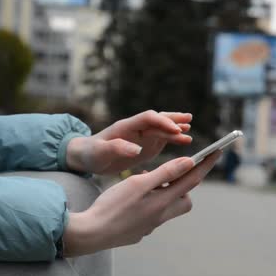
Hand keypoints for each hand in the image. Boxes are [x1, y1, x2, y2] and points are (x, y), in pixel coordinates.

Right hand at [63, 150, 221, 256]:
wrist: (91, 234)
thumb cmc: (113, 206)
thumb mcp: (139, 184)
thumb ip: (165, 173)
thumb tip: (189, 162)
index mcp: (163, 202)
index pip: (192, 180)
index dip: (206, 164)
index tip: (218, 151)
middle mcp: (161, 216)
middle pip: (185, 199)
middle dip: (184, 184)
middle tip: (173, 171)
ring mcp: (150, 226)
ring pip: (168, 206)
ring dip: (164, 192)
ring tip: (147, 180)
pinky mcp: (139, 230)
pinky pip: (152, 213)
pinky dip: (150, 202)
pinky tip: (134, 197)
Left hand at [66, 110, 192, 173]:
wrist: (87, 157)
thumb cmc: (91, 154)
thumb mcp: (100, 153)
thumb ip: (117, 148)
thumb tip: (136, 149)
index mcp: (126, 127)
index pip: (148, 118)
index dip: (162, 122)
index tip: (175, 129)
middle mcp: (136, 128)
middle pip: (158, 119)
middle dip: (173, 119)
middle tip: (188, 120)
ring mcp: (142, 136)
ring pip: (162, 128)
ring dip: (176, 128)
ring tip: (189, 129)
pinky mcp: (145, 145)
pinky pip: (162, 139)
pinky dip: (174, 139)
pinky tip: (184, 140)